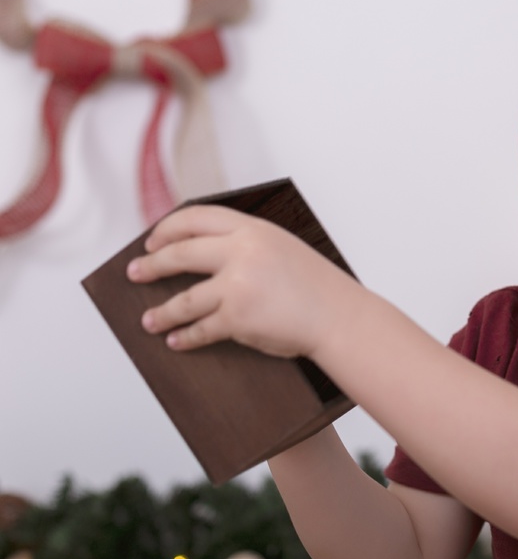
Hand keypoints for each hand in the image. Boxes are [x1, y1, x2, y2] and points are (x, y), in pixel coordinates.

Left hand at [126, 204, 360, 357]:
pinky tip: (176, 340)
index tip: (152, 241)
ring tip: (149, 320)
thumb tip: (204, 252)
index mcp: (254, 229)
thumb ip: (247, 244)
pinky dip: (185, 336)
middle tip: (138, 273)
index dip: (168, 229)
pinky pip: (200, 328)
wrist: (340, 317)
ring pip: (184, 298)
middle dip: (152, 265)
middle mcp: (242, 252)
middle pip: (180, 253)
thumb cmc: (317, 287)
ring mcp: (237, 285)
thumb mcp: (283, 248)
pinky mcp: (237, 317)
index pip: (196, 217)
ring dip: (162, 311)